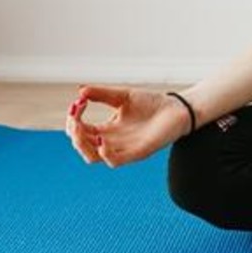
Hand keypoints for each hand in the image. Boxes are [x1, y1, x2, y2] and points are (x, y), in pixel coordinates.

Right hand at [64, 85, 190, 167]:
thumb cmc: (152, 104)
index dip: (73, 120)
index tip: (77, 103)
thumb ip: (102, 94)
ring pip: (94, 157)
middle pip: (83, 146)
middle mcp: (112, 142)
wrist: (177, 108)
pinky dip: (106, 154)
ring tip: (81, 128)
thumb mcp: (123, 96)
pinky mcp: (138, 153)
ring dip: (83, 144)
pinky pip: (116, 161)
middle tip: (75, 117)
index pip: (81, 132)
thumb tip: (79, 91)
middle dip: (74, 133)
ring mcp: (124, 149)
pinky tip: (102, 141)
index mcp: (107, 130)